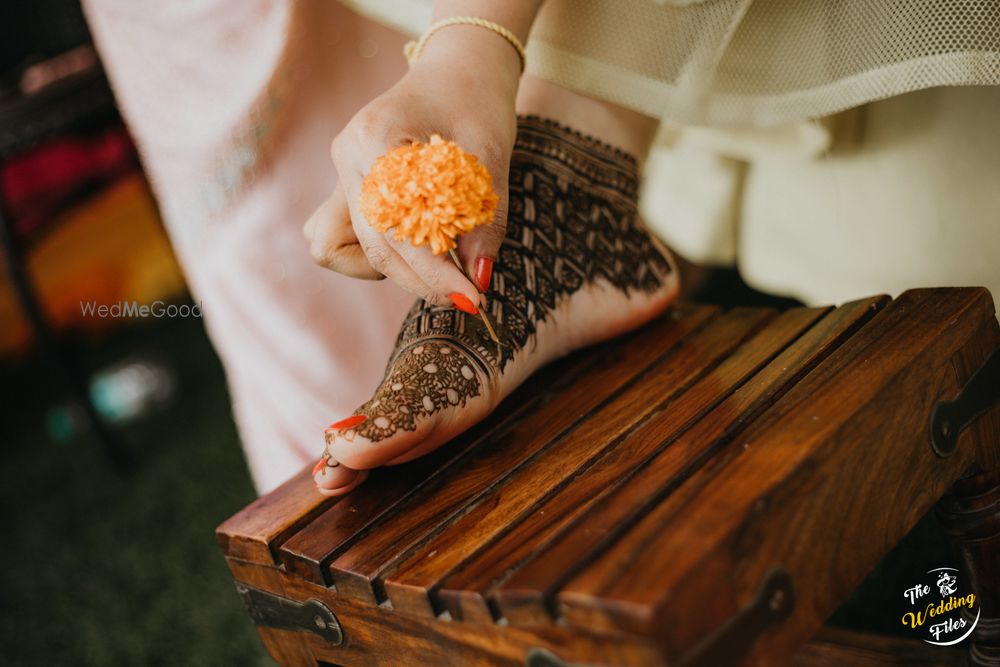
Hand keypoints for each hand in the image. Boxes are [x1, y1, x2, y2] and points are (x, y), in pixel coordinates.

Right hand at [304, 26, 520, 306]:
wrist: (458, 66)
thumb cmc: (476, 99)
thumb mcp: (492, 153)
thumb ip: (485, 217)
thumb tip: (478, 277)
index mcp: (373, 139)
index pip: (394, 230)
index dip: (433, 274)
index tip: (472, 300)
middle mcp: (346, 157)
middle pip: (367, 248)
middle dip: (416, 280)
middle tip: (465, 296)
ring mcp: (341, 171)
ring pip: (331, 245)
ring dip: (383, 266)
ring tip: (434, 256)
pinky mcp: (348, 184)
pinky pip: (339, 235)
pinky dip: (375, 250)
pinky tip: (415, 240)